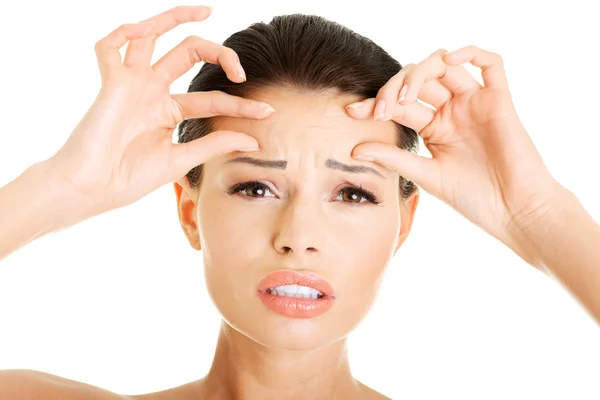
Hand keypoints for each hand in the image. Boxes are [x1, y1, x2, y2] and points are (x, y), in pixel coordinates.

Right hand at [46, 6, 272, 216]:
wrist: (93, 190)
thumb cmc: (129, 178)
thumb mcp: (181, 159)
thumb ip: (214, 144)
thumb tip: (253, 139)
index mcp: (169, 111)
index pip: (212, 99)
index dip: (241, 105)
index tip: (267, 112)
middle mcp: (152, 91)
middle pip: (188, 54)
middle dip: (219, 54)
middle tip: (241, 71)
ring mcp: (132, 84)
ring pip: (152, 36)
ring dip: (175, 17)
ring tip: (206, 10)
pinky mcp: (111, 83)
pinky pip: (111, 46)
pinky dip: (124, 32)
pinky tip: (144, 30)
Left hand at [346, 46, 563, 265]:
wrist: (513, 211)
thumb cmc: (473, 198)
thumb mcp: (425, 175)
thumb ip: (393, 157)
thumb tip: (353, 149)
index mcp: (434, 127)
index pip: (400, 104)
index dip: (375, 103)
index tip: (350, 112)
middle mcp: (452, 110)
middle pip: (418, 80)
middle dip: (394, 88)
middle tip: (380, 109)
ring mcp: (475, 103)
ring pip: (445, 66)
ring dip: (420, 72)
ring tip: (405, 97)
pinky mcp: (500, 101)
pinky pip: (491, 63)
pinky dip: (471, 53)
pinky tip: (448, 62)